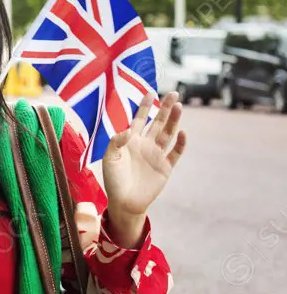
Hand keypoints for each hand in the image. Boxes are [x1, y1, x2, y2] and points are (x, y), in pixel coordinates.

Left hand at [102, 92, 186, 244]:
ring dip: (174, 121)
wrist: (124, 201)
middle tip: (174, 94)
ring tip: (179, 107)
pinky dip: (180, 144)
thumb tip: (128, 129)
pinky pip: (175, 153)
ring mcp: (156, 155)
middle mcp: (146, 144)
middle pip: (158, 122)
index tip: (151, 92)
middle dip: (165, 108)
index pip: (140, 119)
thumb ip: (116, 142)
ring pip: (167, 134)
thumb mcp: (110, 158)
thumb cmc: (113, 180)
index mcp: (131, 140)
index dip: (145, 106)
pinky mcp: (165, 167)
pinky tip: (183, 133)